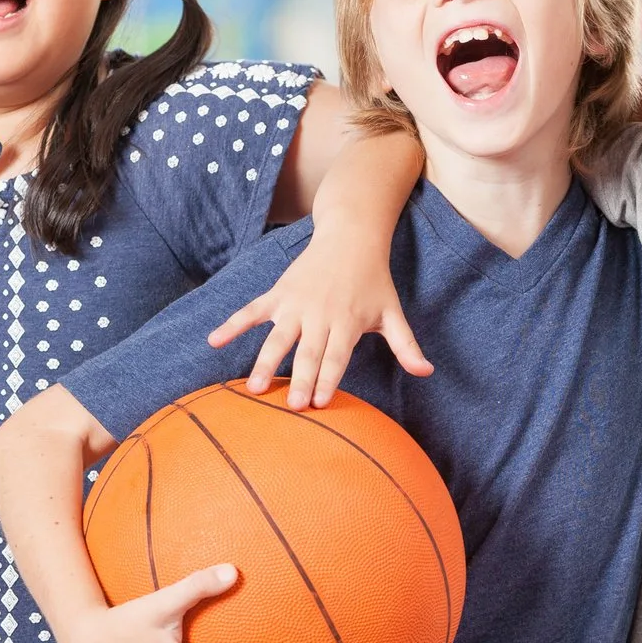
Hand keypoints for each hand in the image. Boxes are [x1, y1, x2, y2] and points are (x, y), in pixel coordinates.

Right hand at [207, 232, 432, 408]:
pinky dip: (232, 325)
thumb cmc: (374, 280)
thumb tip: (427, 372)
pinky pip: (251, 311)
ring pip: (278, 337)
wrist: (350, 236)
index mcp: (347, 321)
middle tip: (291, 407)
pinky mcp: (278, 293)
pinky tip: (214, 341)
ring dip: (265, 362)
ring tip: (255, 389)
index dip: (329, 379)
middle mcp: (320, 314)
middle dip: (300, 379)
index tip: (321, 403)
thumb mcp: (392, 312)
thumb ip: (406, 345)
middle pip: (308, 352)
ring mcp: (295, 303)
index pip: (337, 356)